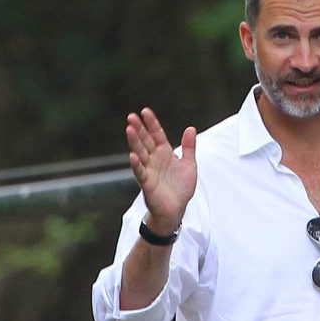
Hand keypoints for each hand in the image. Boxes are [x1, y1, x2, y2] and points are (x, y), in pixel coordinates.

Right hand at [126, 107, 197, 231]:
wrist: (177, 209)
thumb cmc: (181, 188)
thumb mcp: (189, 165)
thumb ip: (189, 147)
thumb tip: (191, 128)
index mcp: (164, 152)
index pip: (157, 134)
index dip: (152, 123)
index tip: (145, 111)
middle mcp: (154, 159)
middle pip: (145, 141)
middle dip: (139, 129)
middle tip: (131, 116)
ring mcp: (149, 170)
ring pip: (140, 153)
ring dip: (134, 142)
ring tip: (129, 129)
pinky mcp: (147, 183)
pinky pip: (140, 172)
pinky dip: (136, 164)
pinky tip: (132, 155)